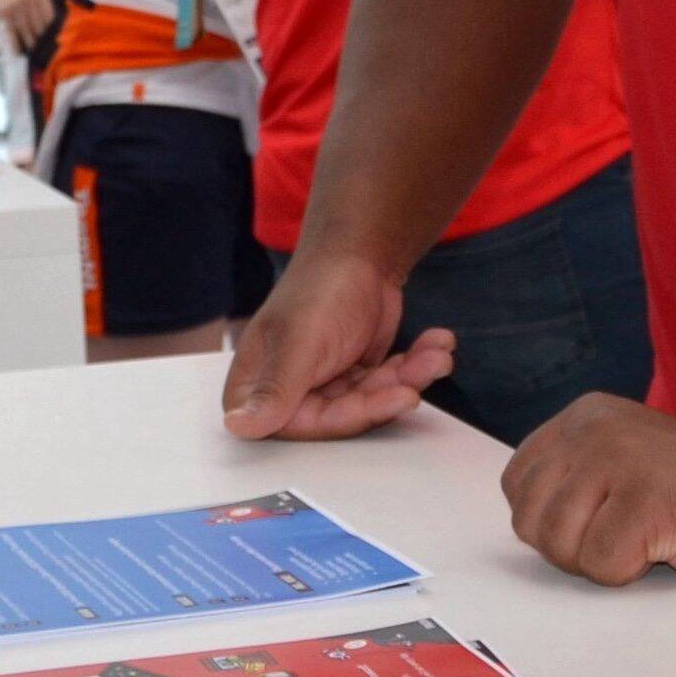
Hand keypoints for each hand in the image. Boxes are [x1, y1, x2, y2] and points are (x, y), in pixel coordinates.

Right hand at [0, 0, 61, 51]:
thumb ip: (42, 2)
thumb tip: (49, 24)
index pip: (50, 17)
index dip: (51, 30)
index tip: (52, 39)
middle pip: (39, 26)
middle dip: (41, 40)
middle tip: (43, 50)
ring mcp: (16, 6)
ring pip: (26, 31)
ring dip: (30, 43)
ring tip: (32, 51)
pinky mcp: (4, 12)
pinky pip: (12, 32)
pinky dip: (15, 43)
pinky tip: (18, 51)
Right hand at [220, 244, 453, 440]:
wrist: (360, 250)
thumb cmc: (319, 286)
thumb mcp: (299, 341)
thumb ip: (277, 388)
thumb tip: (239, 426)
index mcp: (258, 385)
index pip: (296, 425)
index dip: (344, 417)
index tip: (388, 400)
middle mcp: (289, 390)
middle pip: (341, 416)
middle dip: (386, 395)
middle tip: (414, 383)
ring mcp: (325, 384)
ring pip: (372, 402)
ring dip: (409, 378)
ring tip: (436, 355)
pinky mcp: (357, 377)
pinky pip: (388, 385)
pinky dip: (415, 366)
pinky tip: (436, 344)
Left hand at [502, 398, 675, 587]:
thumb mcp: (622, 468)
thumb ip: (573, 486)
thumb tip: (528, 536)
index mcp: (582, 419)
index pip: (518, 488)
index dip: (554, 524)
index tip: (605, 521)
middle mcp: (592, 430)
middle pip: (531, 522)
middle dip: (572, 550)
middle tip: (630, 537)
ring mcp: (618, 460)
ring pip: (560, 546)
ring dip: (602, 563)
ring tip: (650, 540)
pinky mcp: (646, 500)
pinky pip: (600, 565)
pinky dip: (631, 575)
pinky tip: (668, 547)